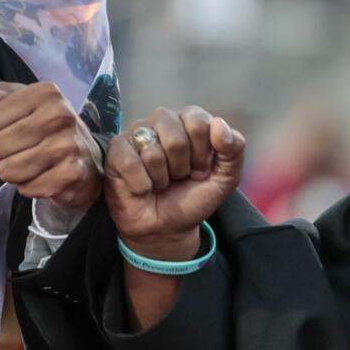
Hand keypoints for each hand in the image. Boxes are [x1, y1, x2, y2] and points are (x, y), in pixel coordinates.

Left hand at [0, 81, 105, 210]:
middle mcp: (59, 116)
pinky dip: (30, 187)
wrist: (89, 160)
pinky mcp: (70, 174)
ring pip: (7, 170)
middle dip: (3, 153)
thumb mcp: (28, 104)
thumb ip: (1, 96)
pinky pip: (25, 188)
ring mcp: (67, 146)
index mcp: (46, 93)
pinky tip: (44, 176)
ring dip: (15, 172)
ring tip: (32, 164)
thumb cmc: (51, 128)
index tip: (15, 128)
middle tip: (23, 150)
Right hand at [104, 106, 246, 259]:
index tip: (201, 170)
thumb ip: (234, 149)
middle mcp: (162, 121)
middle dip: (182, 167)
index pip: (198, 121)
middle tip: (179, 178)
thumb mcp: (225, 178)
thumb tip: (219, 124)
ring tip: (161, 183)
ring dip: (162, 179)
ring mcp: (136, 134)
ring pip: (153, 151)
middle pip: (176, 137)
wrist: (166, 229)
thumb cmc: (192, 198)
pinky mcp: (115, 151)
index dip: (203, 153)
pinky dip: (141, 184)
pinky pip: (129, 162)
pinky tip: (143, 188)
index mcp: (189, 121)